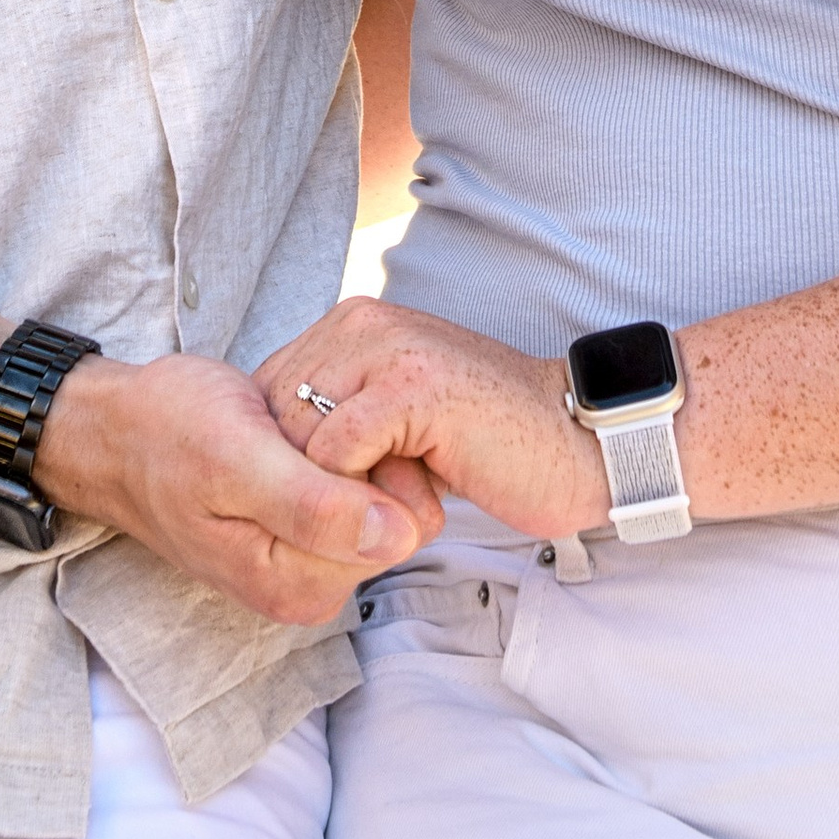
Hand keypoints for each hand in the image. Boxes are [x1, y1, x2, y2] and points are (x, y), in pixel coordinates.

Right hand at [33, 349, 430, 625]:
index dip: (377, 466)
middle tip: (302, 424)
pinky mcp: (296, 538)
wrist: (120, 429)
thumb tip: (401, 536)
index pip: (395, 533)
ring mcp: (300, 566)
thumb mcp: (237, 456)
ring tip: (292, 429)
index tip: (329, 426)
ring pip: (375, 507)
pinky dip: (333, 458)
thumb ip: (315, 505)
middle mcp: (303, 590)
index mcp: (292, 586)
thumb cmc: (169, 431)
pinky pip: (349, 498)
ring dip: (348, 457)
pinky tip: (294, 437)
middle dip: (364, 463)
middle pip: (391, 526)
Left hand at [254, 299, 610, 541]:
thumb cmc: (488, 443)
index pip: (262, 399)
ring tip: (390, 505)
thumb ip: (340, 420)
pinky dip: (355, 496)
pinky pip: (334, 453)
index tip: (321, 504)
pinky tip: (412, 503)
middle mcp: (360, 323)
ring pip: (294, 439)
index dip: (279, 463)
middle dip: (297, 483)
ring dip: (329, 494)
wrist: (576, 440)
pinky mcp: (411, 387)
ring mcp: (385, 348)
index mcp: (351, 325)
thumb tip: (273, 463)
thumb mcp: (395, 421)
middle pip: (268, 420)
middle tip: (359, 515)